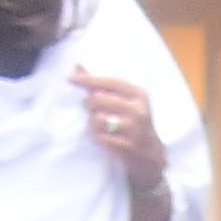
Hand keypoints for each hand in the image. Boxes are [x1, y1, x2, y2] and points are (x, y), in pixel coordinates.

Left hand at [80, 73, 171, 215]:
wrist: (149, 154)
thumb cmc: (133, 122)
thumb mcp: (124, 101)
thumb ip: (100, 85)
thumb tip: (77, 66)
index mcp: (139, 95)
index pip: (109, 82)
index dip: (89, 80)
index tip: (71, 78)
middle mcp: (138, 110)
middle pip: (99, 100)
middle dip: (89, 104)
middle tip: (90, 109)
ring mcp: (134, 129)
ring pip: (97, 119)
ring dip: (92, 122)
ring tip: (98, 124)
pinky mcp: (126, 146)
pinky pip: (100, 137)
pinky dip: (96, 136)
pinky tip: (102, 136)